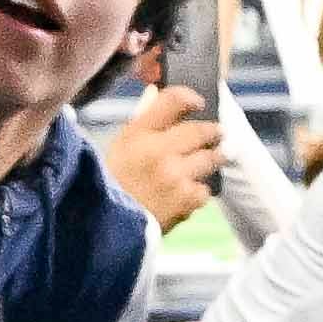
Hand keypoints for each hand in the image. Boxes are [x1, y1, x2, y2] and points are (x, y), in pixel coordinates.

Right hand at [100, 85, 231, 231]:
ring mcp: (174, 175)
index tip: (198, 103)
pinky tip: (187, 193)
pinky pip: (204, 189)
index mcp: (137, 133)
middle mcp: (158, 151)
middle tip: (218, 133)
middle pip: (200, 129)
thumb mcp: (119, 146)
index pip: (173, 100)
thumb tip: (156, 93)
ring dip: (215, 157)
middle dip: (213, 131)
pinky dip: (199, 191)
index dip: (190, 97)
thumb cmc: (112, 183)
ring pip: (210, 158)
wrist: (104, 227)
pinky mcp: (185, 199)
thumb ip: (142, 120)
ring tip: (216, 157)